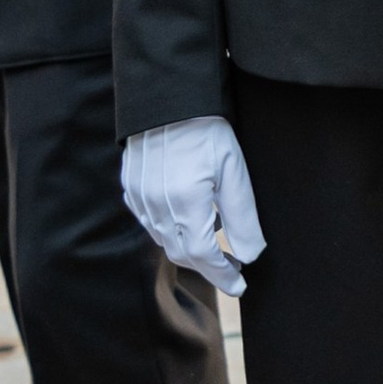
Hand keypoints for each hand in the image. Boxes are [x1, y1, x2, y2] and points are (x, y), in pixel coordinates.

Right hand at [121, 117, 264, 296]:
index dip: (223, 274)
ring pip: (165, 240)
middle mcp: (157, 207)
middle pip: (182, 253)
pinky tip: (190, 218)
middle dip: (209, 265)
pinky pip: (150, 222)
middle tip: (233, 267)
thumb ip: (243, 218)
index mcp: (185, 204)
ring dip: (190, 248)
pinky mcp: (131, 189)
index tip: (240, 284)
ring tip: (216, 240)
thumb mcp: (235, 172)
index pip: (204, 256)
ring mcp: (139, 198)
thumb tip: (251, 255)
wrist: (168, 99)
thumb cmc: (207, 131)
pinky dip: (171, 229)